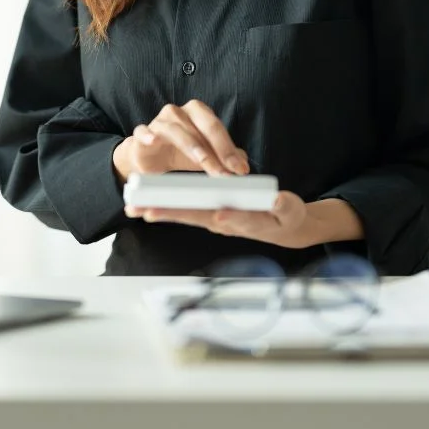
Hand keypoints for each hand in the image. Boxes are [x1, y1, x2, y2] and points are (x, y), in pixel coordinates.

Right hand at [112, 99, 249, 182]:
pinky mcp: (142, 132)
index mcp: (199, 112)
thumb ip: (225, 158)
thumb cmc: (181, 152)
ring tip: (203, 161)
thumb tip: (244, 163)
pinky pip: (143, 131)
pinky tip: (153, 141)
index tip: (240, 170)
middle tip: (226, 172)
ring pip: (177, 130)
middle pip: (203, 125)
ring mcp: (160, 120)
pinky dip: (148, 134)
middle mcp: (180, 112)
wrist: (150, 157)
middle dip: (217, 150)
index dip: (230, 149)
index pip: (218, 128)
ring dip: (192, 146)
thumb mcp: (206, 157)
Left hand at [125, 190, 313, 250]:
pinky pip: (187, 210)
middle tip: (148, 211)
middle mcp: (225, 222)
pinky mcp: (211, 214)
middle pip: (196, 217)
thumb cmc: (287, 218)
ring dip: (162, 212)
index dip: (218, 216)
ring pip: (186, 215)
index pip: (229, 218)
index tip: (210, 214)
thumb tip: (276, 200)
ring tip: (138, 209)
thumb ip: (284, 206)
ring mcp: (216, 219)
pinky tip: (149, 206)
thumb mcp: (291, 211)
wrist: (285, 228)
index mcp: (246, 221)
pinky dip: (168, 207)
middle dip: (172, 214)